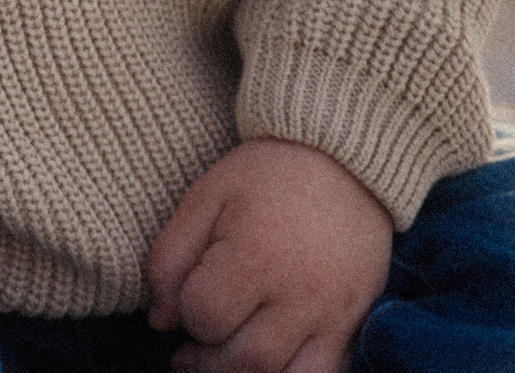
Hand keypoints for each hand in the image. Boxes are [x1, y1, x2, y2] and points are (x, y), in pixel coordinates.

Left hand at [146, 138, 392, 372]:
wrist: (345, 161)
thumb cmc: (266, 175)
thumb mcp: (205, 196)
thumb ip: (171, 257)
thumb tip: (161, 320)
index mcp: (256, 255)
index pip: (205, 315)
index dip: (186, 314)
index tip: (187, 298)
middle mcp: (299, 294)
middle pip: (244, 361)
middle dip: (206, 360)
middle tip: (192, 346)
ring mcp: (332, 314)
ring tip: (225, 356)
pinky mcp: (353, 323)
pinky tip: (266, 359)